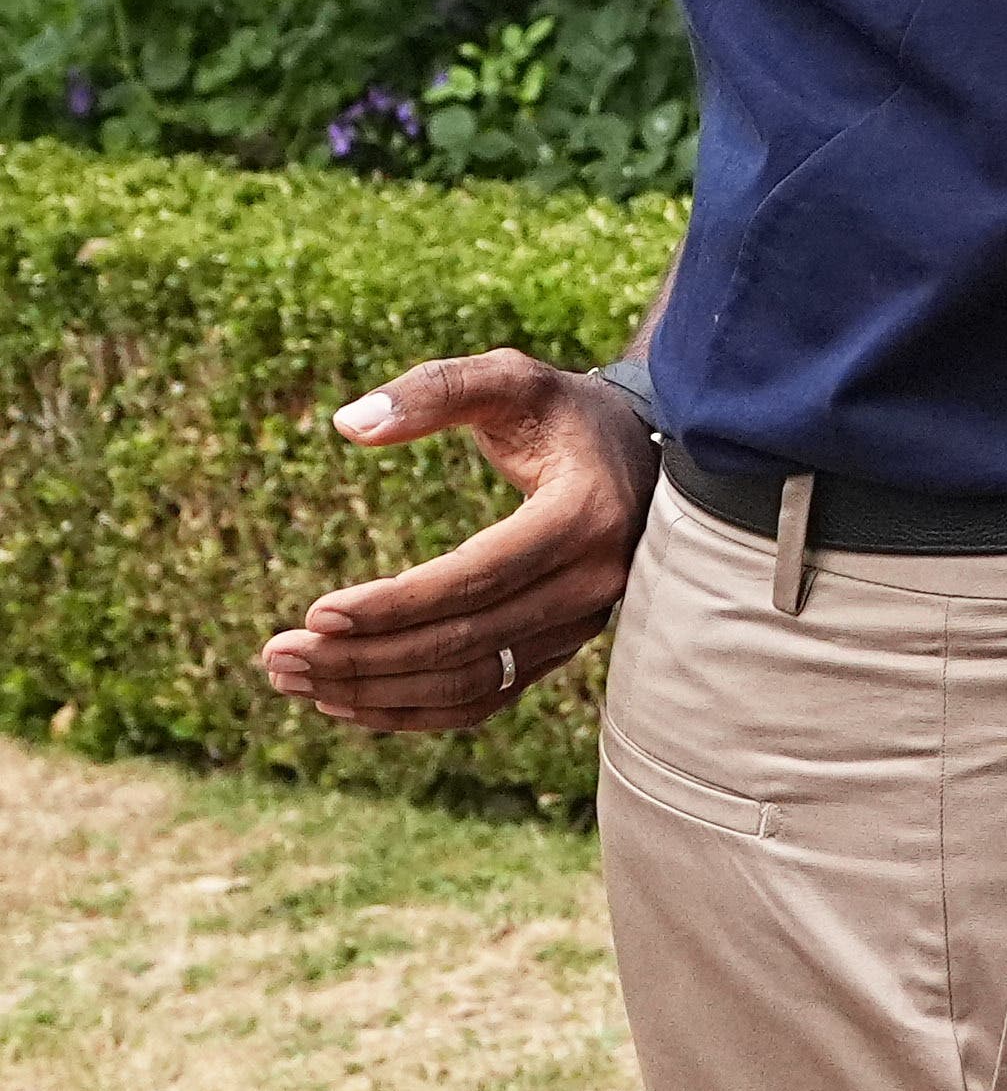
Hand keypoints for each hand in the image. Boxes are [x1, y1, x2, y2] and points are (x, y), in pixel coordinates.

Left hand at [255, 352, 656, 734]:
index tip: (314, 612)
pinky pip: (485, 698)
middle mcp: (592, 582)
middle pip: (465, 644)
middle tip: (278, 657)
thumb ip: (434, 389)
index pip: (476, 579)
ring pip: (470, 683)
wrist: (645, 453)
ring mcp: (582, 623)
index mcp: (583, 516)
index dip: (393, 605)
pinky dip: (413, 711)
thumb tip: (346, 423)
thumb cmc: (563, 410)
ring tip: (294, 680)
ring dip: (375, 692)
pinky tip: (345, 702)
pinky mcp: (562, 647)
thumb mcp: (510, 378)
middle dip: (363, 657)